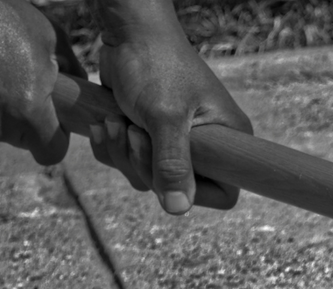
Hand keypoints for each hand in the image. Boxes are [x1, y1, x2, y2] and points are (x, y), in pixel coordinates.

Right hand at [0, 0, 86, 164]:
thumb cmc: (0, 17)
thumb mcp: (50, 39)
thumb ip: (72, 71)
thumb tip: (81, 87)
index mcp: (27, 111)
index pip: (51, 153)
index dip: (56, 139)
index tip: (55, 120)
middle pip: (20, 139)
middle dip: (26, 120)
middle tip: (23, 86)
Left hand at [92, 0, 251, 213]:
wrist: (128, 34)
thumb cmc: (156, 65)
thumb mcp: (165, 116)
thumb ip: (172, 164)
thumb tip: (178, 210)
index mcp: (228, 141)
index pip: (224, 193)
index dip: (191, 190)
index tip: (164, 166)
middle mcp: (207, 146)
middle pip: (176, 188)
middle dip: (143, 165)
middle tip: (132, 133)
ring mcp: (177, 142)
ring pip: (147, 176)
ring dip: (122, 153)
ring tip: (114, 121)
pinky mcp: (149, 135)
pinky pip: (128, 161)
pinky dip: (111, 146)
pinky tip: (104, 121)